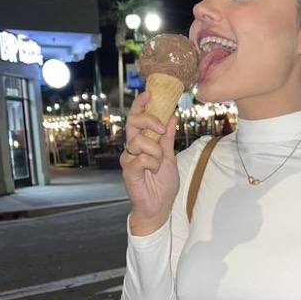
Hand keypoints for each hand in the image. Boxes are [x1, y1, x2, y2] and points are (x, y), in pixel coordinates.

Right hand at [120, 90, 179, 223]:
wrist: (159, 206)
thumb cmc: (162, 183)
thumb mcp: (169, 155)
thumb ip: (167, 137)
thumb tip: (172, 115)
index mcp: (142, 141)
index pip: (137, 118)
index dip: (141, 104)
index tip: (149, 92)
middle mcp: (132, 147)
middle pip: (134, 122)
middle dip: (149, 120)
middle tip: (160, 129)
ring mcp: (129, 158)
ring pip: (141, 141)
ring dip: (156, 152)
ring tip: (158, 165)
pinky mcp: (128, 170)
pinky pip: (142, 158)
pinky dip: (153, 164)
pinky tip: (152, 172)